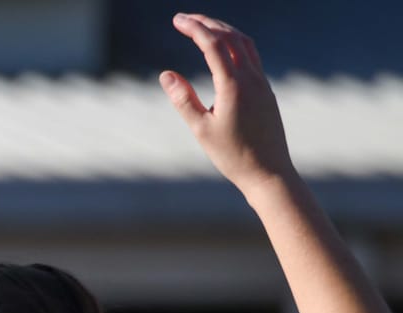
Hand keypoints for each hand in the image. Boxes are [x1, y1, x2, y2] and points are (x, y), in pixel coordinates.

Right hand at [161, 14, 293, 195]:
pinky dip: (235, 43)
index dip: (194, 28)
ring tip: (204, 27)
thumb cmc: (232, 155)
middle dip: (207, 23)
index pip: (213, 45)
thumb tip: (166, 74)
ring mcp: (262, 82)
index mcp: (234, 86)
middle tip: (185, 18)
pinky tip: (224, 49)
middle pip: (230, 37)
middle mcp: (252, 78)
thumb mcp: (200, 130)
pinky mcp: (266, 90)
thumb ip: (183, 100)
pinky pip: (251, 56)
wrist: (268, 171)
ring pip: (244, 43)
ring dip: (224, 30)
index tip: (177, 20)